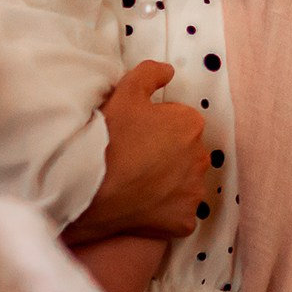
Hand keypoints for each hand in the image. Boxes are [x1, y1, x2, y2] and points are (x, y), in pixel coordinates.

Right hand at [64, 60, 209, 242]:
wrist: (89, 187)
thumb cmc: (108, 139)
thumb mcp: (125, 93)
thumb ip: (150, 74)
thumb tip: (168, 71)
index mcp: (191, 125)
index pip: (178, 124)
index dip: (154, 128)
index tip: (134, 136)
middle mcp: (202, 157)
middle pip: (184, 154)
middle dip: (165, 156)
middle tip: (133, 161)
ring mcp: (194, 192)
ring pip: (184, 185)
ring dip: (167, 185)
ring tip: (135, 185)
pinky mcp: (184, 220)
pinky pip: (179, 215)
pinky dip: (164, 213)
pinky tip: (141, 207)